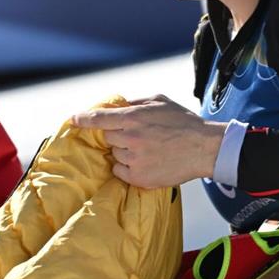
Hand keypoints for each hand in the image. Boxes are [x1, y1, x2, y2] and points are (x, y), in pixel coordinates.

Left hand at [71, 94, 225, 188]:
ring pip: (115, 154)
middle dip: (118, 135)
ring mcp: (134, 159)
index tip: (74, 119)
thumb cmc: (183, 122)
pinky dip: (127, 167)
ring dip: (124, 151)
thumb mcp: (159, 101)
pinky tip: (145, 161)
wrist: (204, 148)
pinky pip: (120, 171)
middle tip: (138, 135)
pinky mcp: (139, 177)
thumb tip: (116, 105)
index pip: (99, 118)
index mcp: (133, 118)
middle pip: (108, 137)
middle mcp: (130, 138)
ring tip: (147, 149)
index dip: (84, 119)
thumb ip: (134, 102)